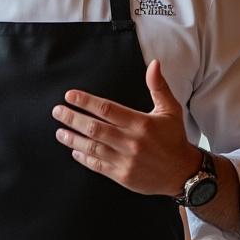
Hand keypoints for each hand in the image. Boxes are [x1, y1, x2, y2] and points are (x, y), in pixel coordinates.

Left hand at [52, 59, 197, 196]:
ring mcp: (125, 160)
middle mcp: (131, 142)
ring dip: (73, 139)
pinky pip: (98, 165)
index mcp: (141, 123)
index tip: (70, 96)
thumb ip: (158, 87)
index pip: (107, 109)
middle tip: (57, 111)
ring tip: (59, 132)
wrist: (182, 173)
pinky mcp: (122, 176)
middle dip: (72, 119)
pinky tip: (74, 150)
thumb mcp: (171, 110)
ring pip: (92, 147)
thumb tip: (154, 63)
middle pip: (94, 128)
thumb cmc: (174, 138)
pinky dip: (84, 157)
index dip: (86, 102)